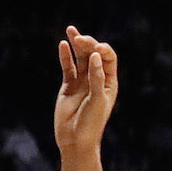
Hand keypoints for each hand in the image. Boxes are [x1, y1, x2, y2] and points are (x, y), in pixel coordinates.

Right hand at [53, 26, 118, 151]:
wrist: (75, 140)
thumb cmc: (91, 122)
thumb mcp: (97, 99)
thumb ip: (96, 77)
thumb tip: (94, 54)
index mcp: (109, 82)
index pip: (108, 58)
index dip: (102, 50)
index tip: (95, 49)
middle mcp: (96, 79)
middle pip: (93, 55)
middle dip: (87, 44)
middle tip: (79, 38)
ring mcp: (82, 82)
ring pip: (79, 59)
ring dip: (76, 45)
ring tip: (71, 30)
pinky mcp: (68, 86)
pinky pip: (67, 68)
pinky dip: (65, 57)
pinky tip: (62, 45)